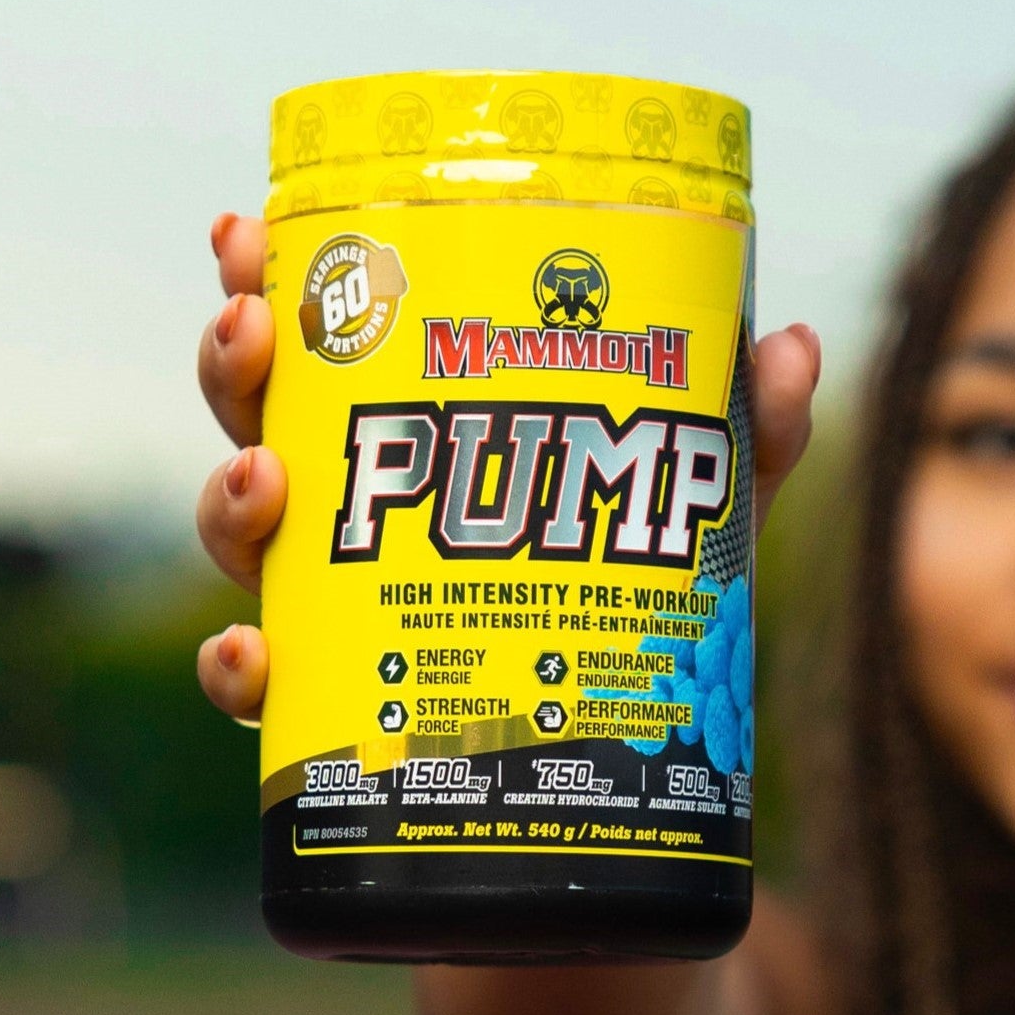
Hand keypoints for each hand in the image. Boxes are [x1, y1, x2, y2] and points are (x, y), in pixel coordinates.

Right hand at [193, 213, 819, 724]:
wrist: (629, 780)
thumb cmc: (646, 620)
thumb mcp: (703, 519)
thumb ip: (744, 438)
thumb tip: (787, 345)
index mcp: (426, 443)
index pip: (333, 346)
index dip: (272, 283)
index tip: (248, 234)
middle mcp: (364, 520)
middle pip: (262, 426)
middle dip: (236, 367)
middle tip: (254, 328)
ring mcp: (342, 616)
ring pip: (244, 546)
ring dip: (226, 502)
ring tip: (263, 480)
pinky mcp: (340, 713)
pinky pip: (262, 694)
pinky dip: (235, 673)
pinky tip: (252, 657)